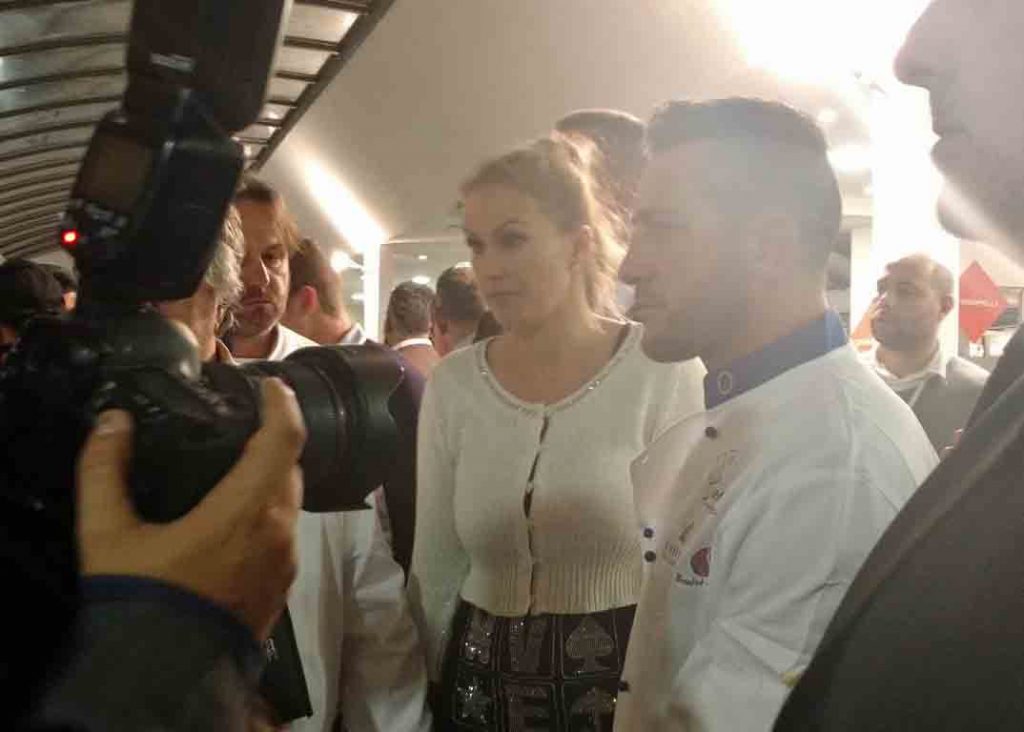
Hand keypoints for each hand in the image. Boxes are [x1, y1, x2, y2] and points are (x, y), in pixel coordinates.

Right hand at [76, 378, 305, 639]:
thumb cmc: (140, 600)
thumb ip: (105, 470)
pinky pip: (285, 532)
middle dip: (275, 437)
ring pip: (290, 501)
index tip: (271, 384)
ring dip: (273, 476)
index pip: (284, 439)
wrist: (164, 675)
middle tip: (246, 420)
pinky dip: (269, 509)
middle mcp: (279, 532)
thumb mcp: (108, 534)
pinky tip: (238, 513)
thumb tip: (112, 423)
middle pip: (291, 467)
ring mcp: (285, 561)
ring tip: (239, 462)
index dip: (282, 403)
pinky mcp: (281, 585)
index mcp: (247, 510)